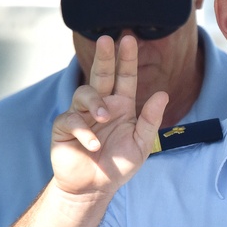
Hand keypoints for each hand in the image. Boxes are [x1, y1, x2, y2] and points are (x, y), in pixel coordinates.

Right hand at [51, 35, 168, 197]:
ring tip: (104, 117)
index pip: (125, 77)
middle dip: (104, 57)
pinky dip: (84, 132)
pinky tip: (93, 145)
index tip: (129, 39)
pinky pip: (72, 120)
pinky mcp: (64, 127)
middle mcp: (101, 105)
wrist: (95, 188)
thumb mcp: (141, 144)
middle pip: (101, 74)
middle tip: (106, 39)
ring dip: (96, 103)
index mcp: (121, 106)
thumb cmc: (118, 165)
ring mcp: (81, 114)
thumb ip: (150, 120)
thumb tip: (163, 94)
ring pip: (84, 93)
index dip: (127, 59)